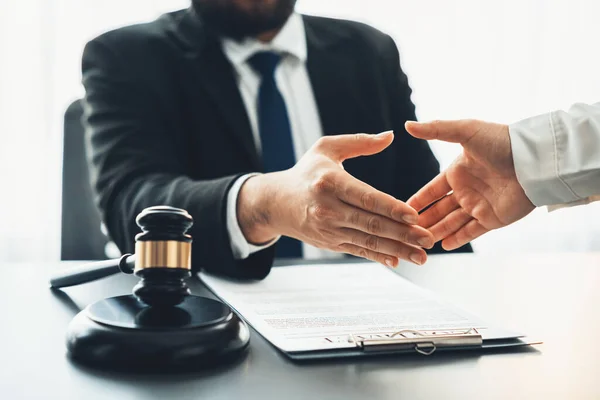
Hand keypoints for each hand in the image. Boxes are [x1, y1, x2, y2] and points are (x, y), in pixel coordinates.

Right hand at [238, 131, 433, 265]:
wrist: (276, 203)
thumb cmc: (306, 172)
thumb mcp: (327, 148)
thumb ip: (359, 142)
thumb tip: (390, 136)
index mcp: (330, 182)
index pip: (366, 197)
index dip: (391, 207)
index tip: (414, 215)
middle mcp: (328, 208)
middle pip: (371, 223)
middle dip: (402, 233)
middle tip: (427, 239)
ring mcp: (329, 229)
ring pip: (368, 241)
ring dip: (397, 250)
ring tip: (421, 256)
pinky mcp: (330, 243)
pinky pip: (358, 251)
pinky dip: (379, 256)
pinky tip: (398, 260)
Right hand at [405, 120, 535, 249]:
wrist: (533, 160)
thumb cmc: (501, 141)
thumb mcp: (465, 131)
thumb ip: (436, 130)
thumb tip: (408, 125)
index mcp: (458, 172)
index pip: (432, 190)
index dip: (418, 200)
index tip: (401, 209)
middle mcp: (467, 190)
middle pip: (440, 209)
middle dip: (424, 220)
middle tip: (406, 230)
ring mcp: (479, 205)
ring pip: (452, 222)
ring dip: (437, 231)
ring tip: (420, 242)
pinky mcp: (493, 219)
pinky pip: (471, 232)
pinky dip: (458, 239)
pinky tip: (443, 246)